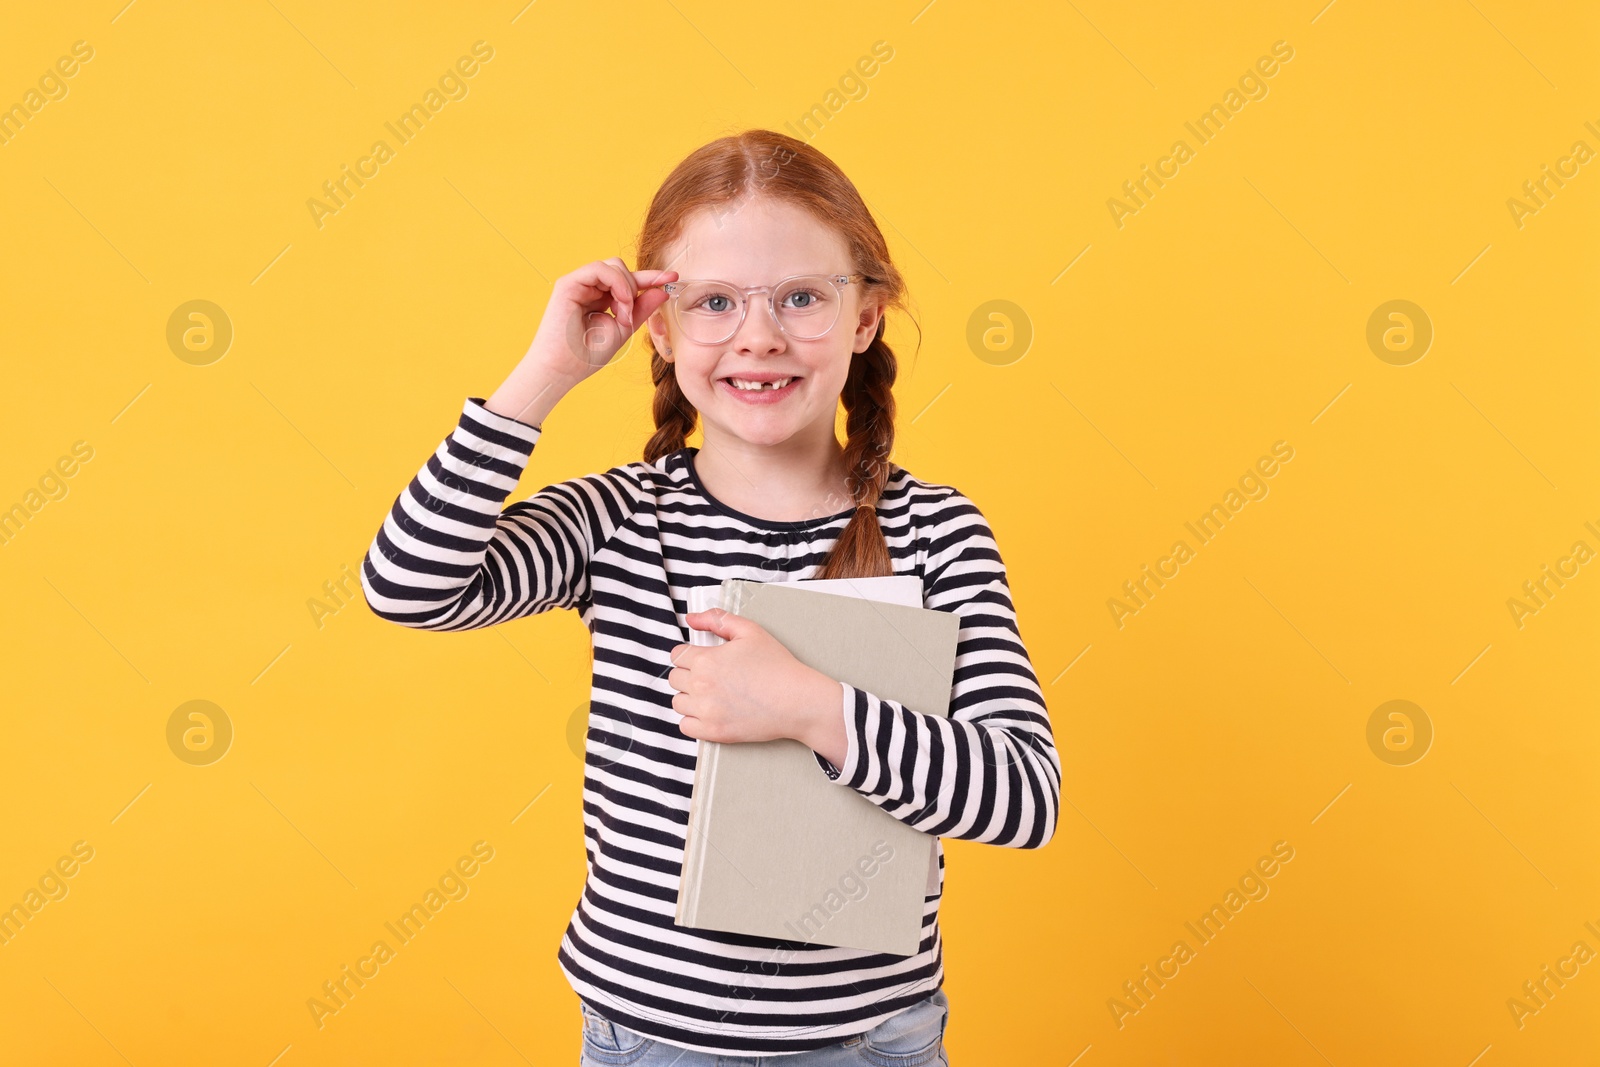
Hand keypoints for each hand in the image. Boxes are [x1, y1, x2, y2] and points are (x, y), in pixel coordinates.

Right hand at [526, 257, 678, 384]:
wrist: (562, 370)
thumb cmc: (587, 355)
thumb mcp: (623, 329)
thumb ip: (640, 309)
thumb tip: (662, 291)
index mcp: (601, 298)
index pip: (628, 281)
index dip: (651, 278)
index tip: (673, 279)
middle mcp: (589, 288)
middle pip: (622, 268)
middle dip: (637, 285)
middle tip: (631, 315)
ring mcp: (578, 284)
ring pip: (613, 265)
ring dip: (627, 287)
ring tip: (624, 314)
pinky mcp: (568, 283)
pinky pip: (599, 268)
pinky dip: (616, 282)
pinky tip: (620, 302)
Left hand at [668, 609, 842, 751]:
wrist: (798, 701)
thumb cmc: (778, 666)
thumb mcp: (751, 631)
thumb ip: (717, 620)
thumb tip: (692, 618)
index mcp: (707, 660)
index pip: (676, 655)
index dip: (689, 654)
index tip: (702, 659)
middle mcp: (701, 686)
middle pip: (674, 678)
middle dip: (688, 674)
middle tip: (711, 676)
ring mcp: (706, 711)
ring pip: (678, 702)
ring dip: (689, 697)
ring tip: (711, 694)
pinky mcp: (714, 732)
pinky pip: (685, 726)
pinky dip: (693, 720)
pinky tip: (711, 711)